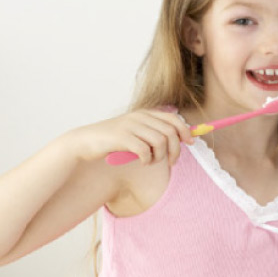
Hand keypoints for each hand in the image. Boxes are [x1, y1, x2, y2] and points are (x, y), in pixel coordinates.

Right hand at [67, 109, 193, 165]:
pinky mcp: (122, 137)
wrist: (86, 142)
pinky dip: (148, 160)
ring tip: (152, 161)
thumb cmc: (114, 141)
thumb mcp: (136, 132)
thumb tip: (179, 140)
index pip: (173, 119)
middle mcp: (140, 117)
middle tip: (172, 162)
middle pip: (170, 132)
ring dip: (160, 156)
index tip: (191, 142)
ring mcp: (131, 126)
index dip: (185, 131)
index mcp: (145, 114)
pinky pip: (145, 151)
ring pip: (160, 142)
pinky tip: (143, 162)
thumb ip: (154, 133)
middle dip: (176, 149)